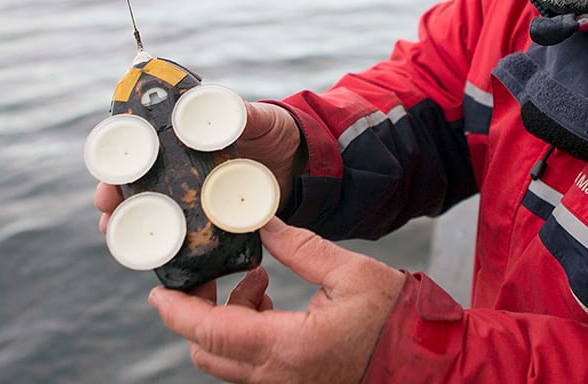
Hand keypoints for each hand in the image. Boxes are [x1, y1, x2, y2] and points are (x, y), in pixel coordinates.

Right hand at [95, 102, 303, 232]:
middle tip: (107, 207)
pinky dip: (166, 245)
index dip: (120, 155)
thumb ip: (243, 114)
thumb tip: (224, 109)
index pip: (141, 142)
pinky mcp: (210, 221)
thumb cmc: (273, 131)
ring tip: (117, 234)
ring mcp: (193, 196)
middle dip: (115, 195)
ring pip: (152, 210)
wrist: (301, 163)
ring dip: (131, 223)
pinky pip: (183, 234)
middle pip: (136, 181)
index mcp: (186, 135)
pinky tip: (157, 255)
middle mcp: (181, 166)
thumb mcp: (260, 118)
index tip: (109, 168)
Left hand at [149, 217, 405, 383]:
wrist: (429, 364)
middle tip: (218, 274)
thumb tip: (262, 219)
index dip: (177, 310)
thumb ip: (300, 247)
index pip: (209, 332)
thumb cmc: (396, 320)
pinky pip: (250, 370)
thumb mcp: (351, 273)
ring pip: (226, 364)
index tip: (158, 291)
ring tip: (260, 282)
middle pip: (207, 353)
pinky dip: (246, 338)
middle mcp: (278, 378)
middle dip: (199, 312)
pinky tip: (273, 306)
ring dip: (227, 323)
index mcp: (287, 347)